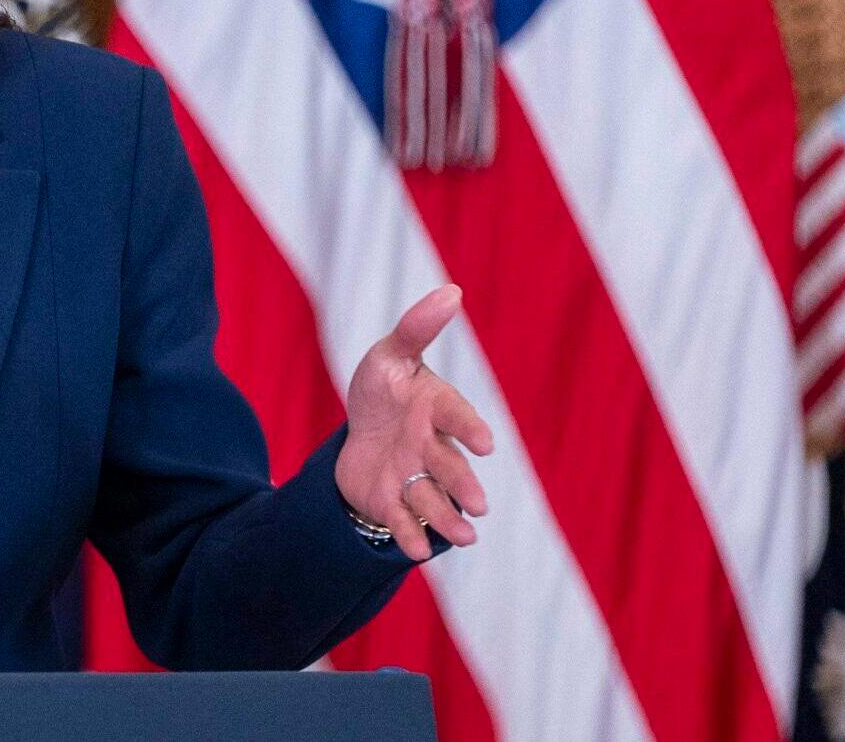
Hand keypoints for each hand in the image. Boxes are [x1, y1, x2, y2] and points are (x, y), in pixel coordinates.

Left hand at [333, 286, 494, 561]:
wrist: (360, 430)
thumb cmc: (384, 388)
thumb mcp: (391, 354)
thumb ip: (417, 328)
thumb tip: (452, 291)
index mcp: (435, 409)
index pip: (456, 416)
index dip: (468, 428)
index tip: (484, 443)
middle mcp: (430, 447)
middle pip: (449, 467)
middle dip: (463, 486)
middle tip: (478, 505)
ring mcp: (414, 477)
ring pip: (433, 500)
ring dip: (448, 519)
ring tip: (466, 538)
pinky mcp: (393, 501)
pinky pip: (402, 520)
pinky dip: (409, 536)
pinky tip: (415, 553)